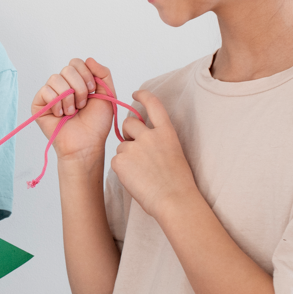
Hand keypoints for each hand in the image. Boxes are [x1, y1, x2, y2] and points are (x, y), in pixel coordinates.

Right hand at [31, 58, 117, 164]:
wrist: (86, 143)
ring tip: (71, 112)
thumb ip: (103, 73)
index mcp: (77, 81)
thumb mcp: (108, 94)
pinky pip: (45, 91)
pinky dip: (56, 104)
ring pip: (55, 79)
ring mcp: (50, 94)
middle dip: (79, 87)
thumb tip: (89, 59)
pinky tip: (60, 115)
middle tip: (82, 105)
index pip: (76, 62)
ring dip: (68, 98)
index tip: (92, 91)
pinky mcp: (39, 104)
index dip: (86, 75)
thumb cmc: (96, 124)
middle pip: (67, 68)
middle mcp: (62, 85)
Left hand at [109, 91, 198, 220]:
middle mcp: (149, 135)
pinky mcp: (120, 161)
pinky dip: (122, 169)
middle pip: (128, 123)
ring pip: (121, 145)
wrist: (174, 200)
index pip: (153, 105)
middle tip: (136, 150)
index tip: (136, 93)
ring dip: (126, 156)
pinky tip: (135, 179)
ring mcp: (134, 147)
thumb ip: (157, 141)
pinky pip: (115, 161)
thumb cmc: (176, 182)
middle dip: (128, 133)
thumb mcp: (173, 152)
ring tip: (141, 173)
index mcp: (166, 132)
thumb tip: (139, 138)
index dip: (143, 96)